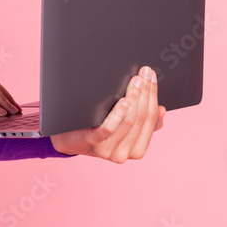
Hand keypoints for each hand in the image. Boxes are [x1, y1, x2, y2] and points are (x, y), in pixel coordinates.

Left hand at [50, 66, 164, 161]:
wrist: (65, 138)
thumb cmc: (95, 128)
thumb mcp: (121, 127)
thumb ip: (141, 123)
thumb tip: (161, 110)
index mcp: (136, 150)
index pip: (151, 120)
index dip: (153, 97)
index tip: (152, 77)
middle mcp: (125, 153)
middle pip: (141, 119)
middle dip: (146, 93)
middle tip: (145, 73)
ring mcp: (109, 151)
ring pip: (129, 122)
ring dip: (135, 99)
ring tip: (137, 81)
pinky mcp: (93, 144)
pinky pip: (109, 129)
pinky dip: (119, 114)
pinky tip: (124, 100)